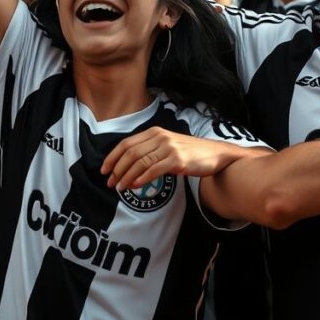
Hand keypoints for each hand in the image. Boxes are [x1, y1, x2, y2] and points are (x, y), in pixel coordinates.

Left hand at [101, 124, 244, 190]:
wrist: (216, 154)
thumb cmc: (191, 152)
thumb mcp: (168, 144)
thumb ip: (150, 149)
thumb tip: (128, 164)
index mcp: (156, 132)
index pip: (127, 143)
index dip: (112, 157)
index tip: (104, 170)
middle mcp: (161, 137)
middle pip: (130, 153)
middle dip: (117, 169)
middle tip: (110, 182)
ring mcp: (169, 148)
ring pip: (139, 163)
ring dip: (126, 176)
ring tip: (120, 187)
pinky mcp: (177, 161)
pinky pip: (153, 171)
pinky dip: (141, 179)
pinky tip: (135, 186)